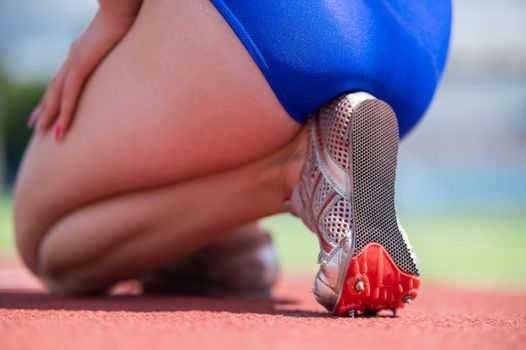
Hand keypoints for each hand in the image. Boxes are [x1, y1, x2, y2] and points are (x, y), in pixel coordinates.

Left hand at [28, 1, 141, 140]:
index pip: (64, 78)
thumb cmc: (130, 20)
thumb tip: (138, 59)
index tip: (49, 107)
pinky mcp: (81, 64)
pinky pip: (70, 95)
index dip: (55, 95)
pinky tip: (62, 128)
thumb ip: (123, 54)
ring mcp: (75, 60)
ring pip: (56, 94)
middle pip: (54, 88)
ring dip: (49, 114)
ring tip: (42, 132)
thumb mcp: (124, 42)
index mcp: (82, 52)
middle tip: (36, 125)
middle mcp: (74, 57)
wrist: (124, 6)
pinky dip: (65, 112)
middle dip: (45, 107)